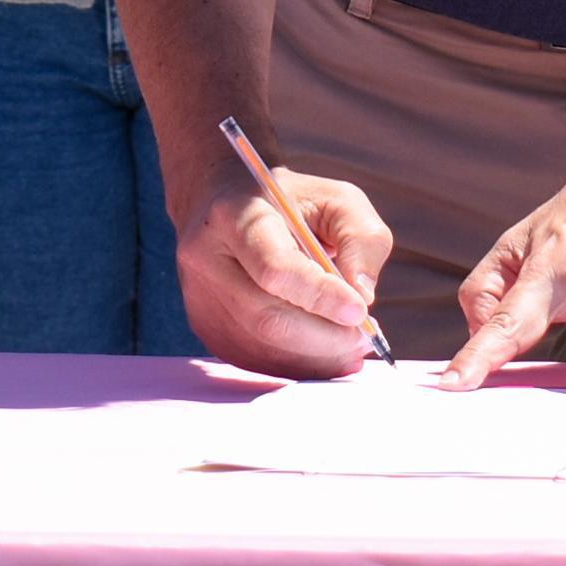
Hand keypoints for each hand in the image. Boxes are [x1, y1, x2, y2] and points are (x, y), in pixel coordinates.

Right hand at [177, 166, 392, 381]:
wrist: (226, 203)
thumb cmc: (291, 201)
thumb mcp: (337, 199)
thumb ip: (361, 239)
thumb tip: (362, 295)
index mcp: (236, 214)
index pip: (275, 267)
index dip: (320, 295)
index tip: (360, 312)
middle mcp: (206, 256)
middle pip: (267, 316)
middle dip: (325, 338)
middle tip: (364, 339)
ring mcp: (200, 296)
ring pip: (261, 346)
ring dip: (316, 358)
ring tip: (351, 346)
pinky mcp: (205, 326)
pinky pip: (254, 360)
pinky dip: (296, 365)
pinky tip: (324, 354)